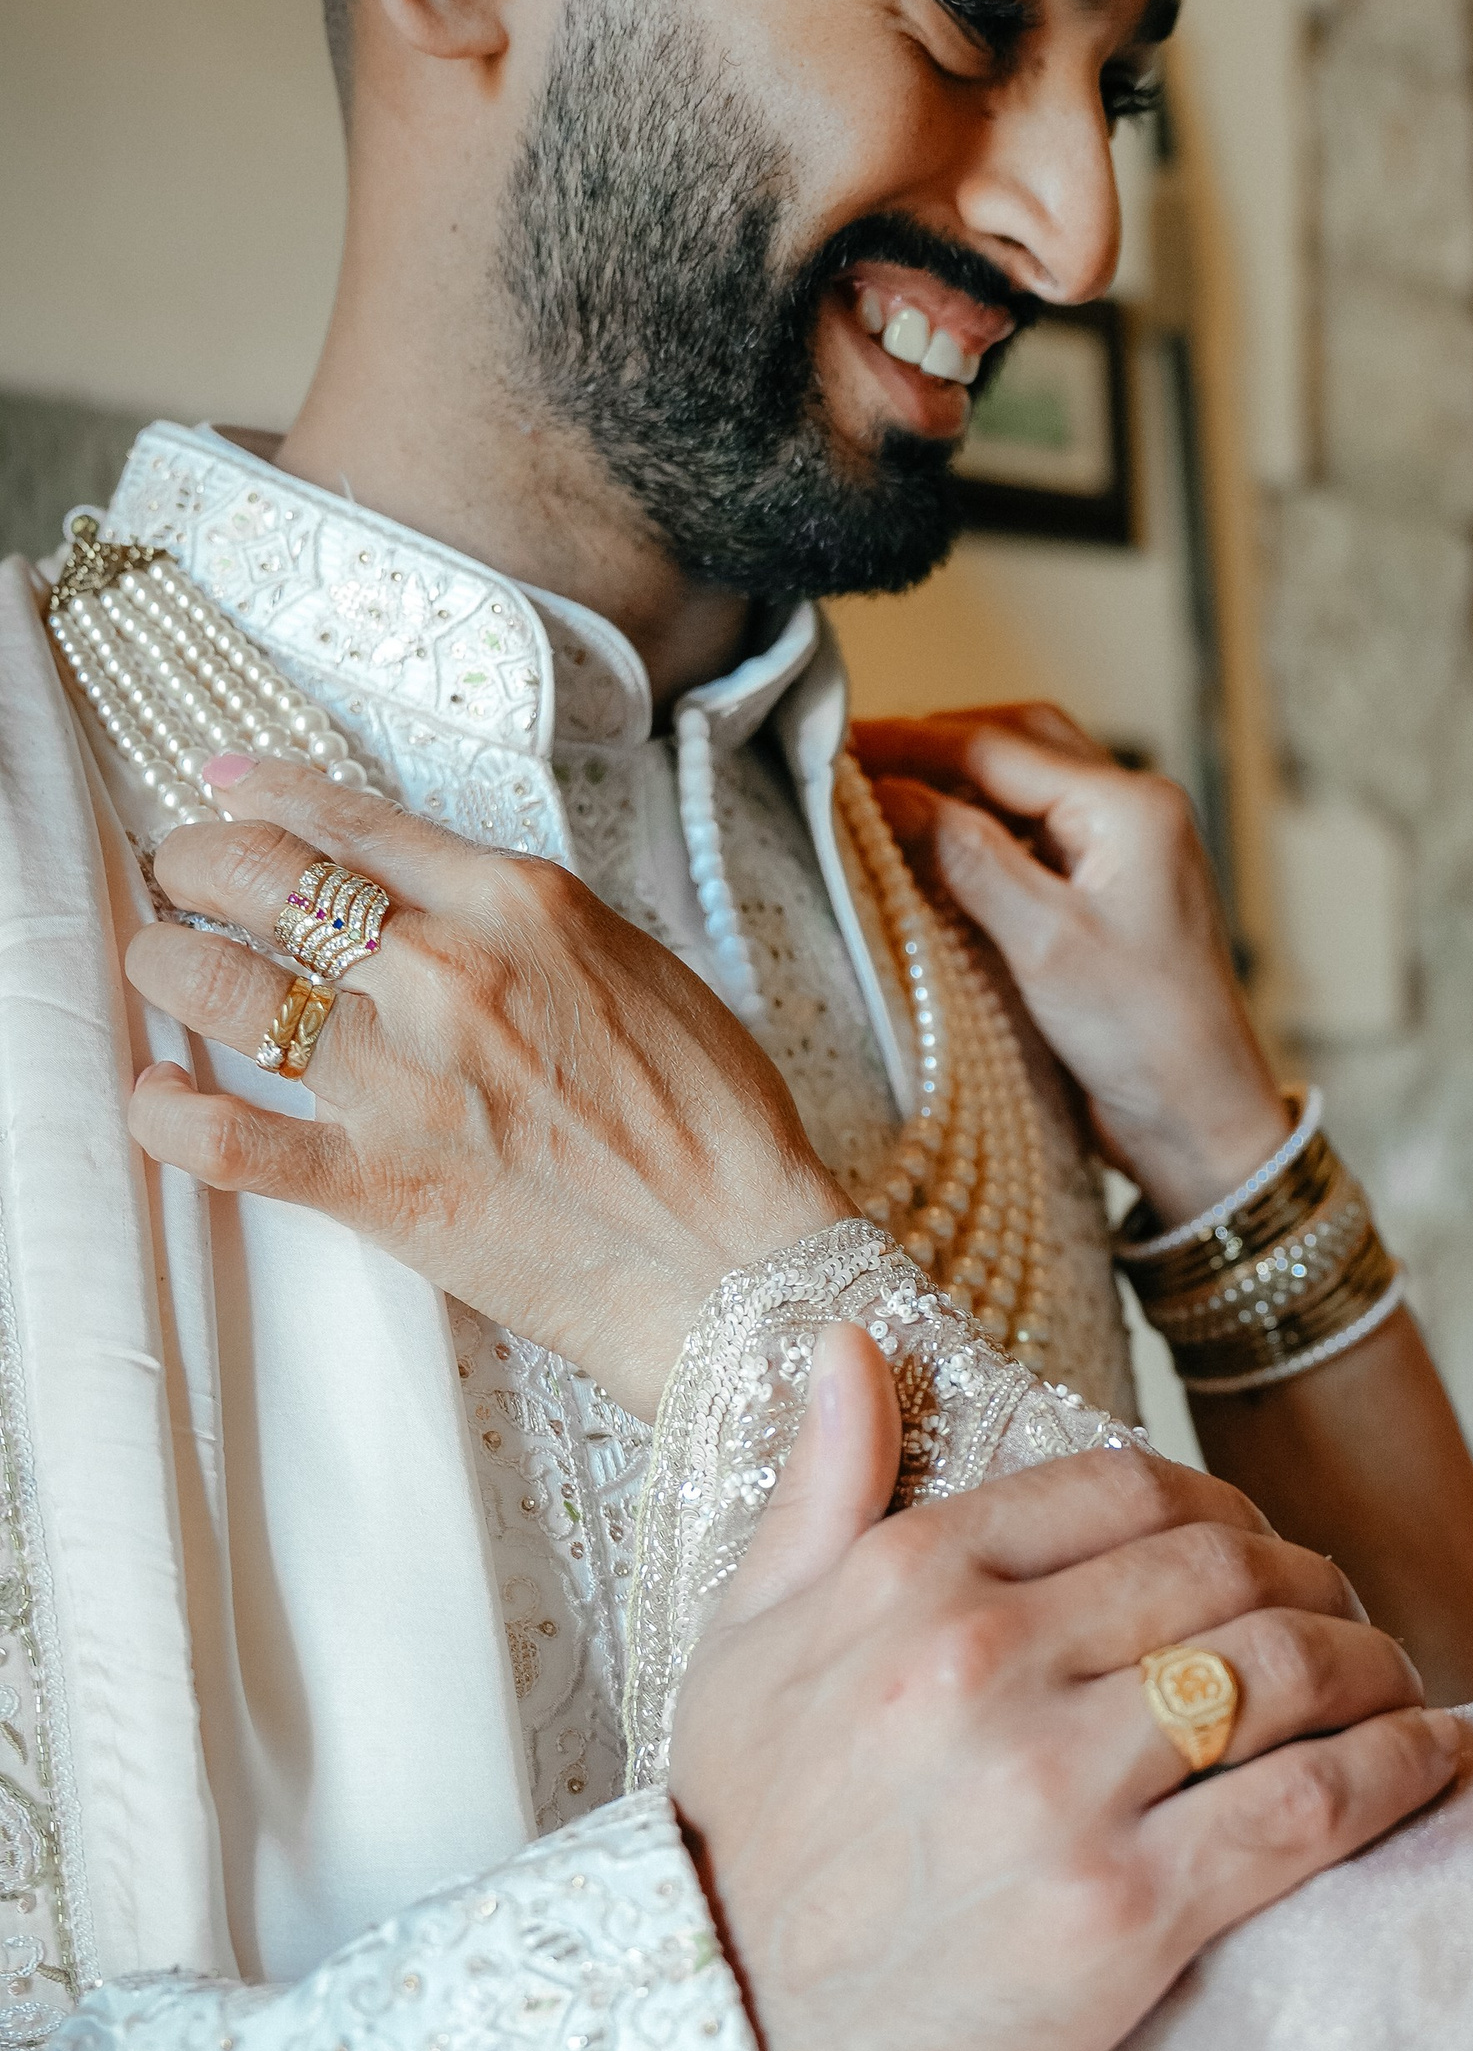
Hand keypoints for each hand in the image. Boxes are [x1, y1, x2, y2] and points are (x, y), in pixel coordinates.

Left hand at [122, 759, 847, 1414]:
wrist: (740, 1263)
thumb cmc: (720, 1127)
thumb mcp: (642, 972)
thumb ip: (536, 930)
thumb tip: (451, 907)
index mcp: (522, 906)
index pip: (356, 823)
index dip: (271, 795)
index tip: (227, 787)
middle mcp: (448, 975)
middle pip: (268, 880)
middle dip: (201, 862)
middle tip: (184, 874)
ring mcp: (404, 1081)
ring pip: (222, 988)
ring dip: (168, 963)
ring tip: (161, 961)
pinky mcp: (379, 1185)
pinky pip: (226, 1138)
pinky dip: (167, 1112)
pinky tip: (155, 1095)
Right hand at [674, 1325, 1469, 2050]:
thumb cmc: (735, 1847)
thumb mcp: (738, 1647)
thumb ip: (818, 1489)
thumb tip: (855, 1341)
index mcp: (909, 1580)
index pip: (1129, 1486)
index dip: (1225, 1507)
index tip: (1258, 1550)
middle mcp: (988, 1663)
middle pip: (1232, 1570)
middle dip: (1318, 1586)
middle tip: (1347, 1624)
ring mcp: (1060, 1789)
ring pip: (1291, 1671)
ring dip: (1377, 1669)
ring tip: (1397, 1690)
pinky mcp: (1125, 1913)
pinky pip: (1311, 1805)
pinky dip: (1397, 1770)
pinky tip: (1429, 1761)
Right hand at [854, 705, 1291, 1221]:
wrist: (1202, 1118)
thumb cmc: (1147, 1036)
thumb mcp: (1044, 941)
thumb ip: (966, 857)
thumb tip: (888, 792)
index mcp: (1131, 806)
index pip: (997, 748)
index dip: (910, 744)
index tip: (834, 748)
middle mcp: (1135, 812)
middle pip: (1017, 743)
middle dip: (934, 745)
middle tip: (854, 761)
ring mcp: (1125, 851)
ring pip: (1027, 785)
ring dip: (958, 783)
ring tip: (883, 796)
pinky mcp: (1110, 892)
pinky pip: (1037, 834)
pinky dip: (981, 828)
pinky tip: (935, 847)